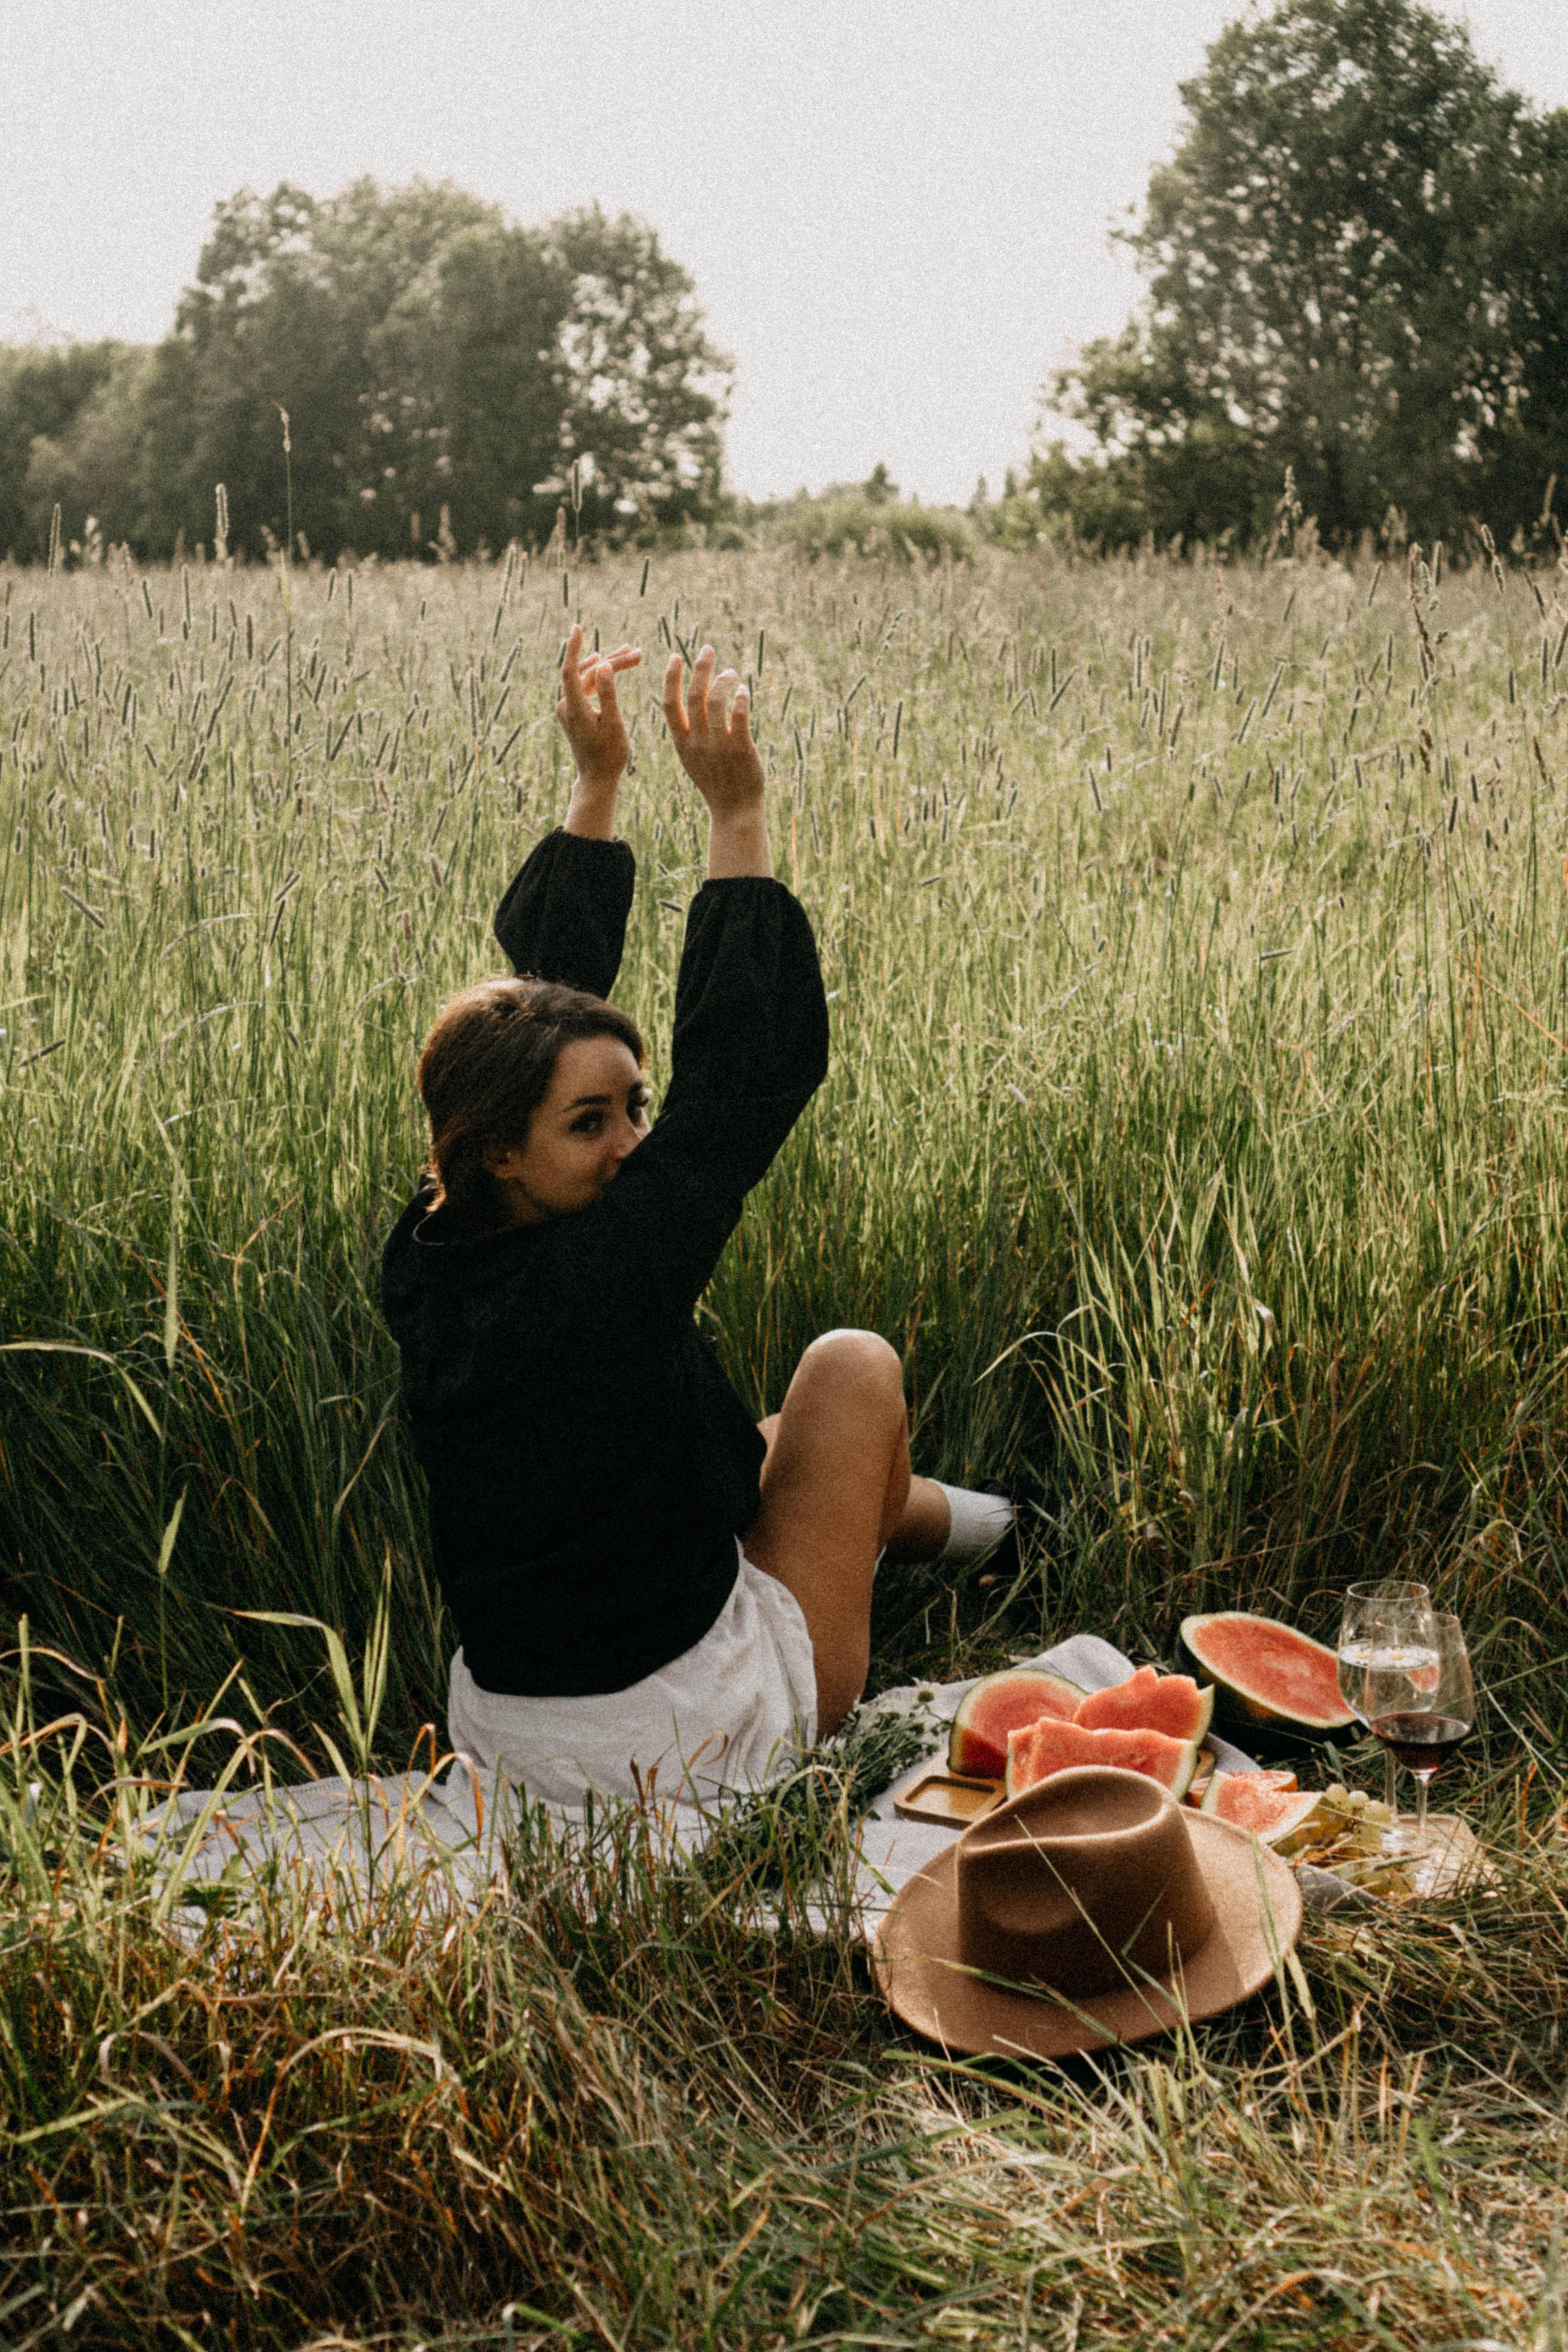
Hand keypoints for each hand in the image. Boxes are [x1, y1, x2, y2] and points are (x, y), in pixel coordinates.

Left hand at [557, 625, 641, 822]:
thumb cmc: (609, 756)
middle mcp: (566, 705)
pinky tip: (606, 663)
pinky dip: (601, 676)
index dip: (574, 647)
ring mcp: (568, 708)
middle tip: (638, 653)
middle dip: (613, 661)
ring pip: (589, 678)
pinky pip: (586, 687)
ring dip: (609, 666)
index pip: (570, 670)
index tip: (577, 628)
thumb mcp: (614, 725)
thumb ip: (608, 694)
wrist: (597, 779)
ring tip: (631, 653)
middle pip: (588, 672)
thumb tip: (604, 664)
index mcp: (574, 708)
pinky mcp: (574, 712)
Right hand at [662, 645, 770, 876]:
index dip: (671, 678)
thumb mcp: (694, 759)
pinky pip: (740, 714)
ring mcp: (719, 745)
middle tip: (708, 649)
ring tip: (731, 673)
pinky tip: (744, 690)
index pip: (670, 704)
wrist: (734, 812)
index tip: (675, 657)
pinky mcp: (741, 748)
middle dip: (700, 667)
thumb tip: (695, 704)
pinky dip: (741, 697)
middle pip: (694, 695)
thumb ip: (691, 734)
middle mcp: (697, 742)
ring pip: (717, 700)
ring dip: (724, 680)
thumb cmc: (717, 783)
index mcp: (682, 743)